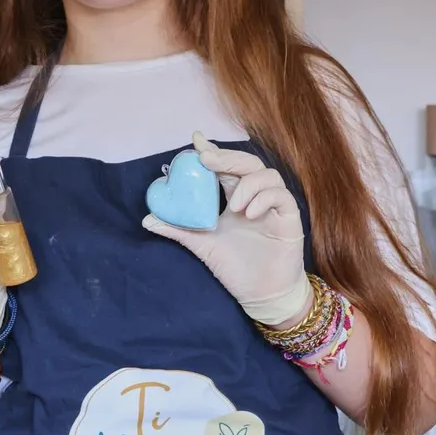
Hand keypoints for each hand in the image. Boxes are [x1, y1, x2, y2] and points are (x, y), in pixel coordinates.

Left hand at [141, 132, 309, 327]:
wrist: (261, 294)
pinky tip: (249, 213)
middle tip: (207, 160)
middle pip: (247, 163)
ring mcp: (273, 206)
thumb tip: (146, 219)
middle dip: (227, 157)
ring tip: (233, 205)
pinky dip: (264, 198)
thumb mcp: (201, 244)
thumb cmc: (234, 267)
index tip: (196, 140)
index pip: (224, 167)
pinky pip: (282, 197)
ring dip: (247, 183)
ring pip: (268, 175)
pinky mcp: (289, 218)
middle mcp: (254, 197)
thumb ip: (177, 229)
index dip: (212, 151)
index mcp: (233, 198)